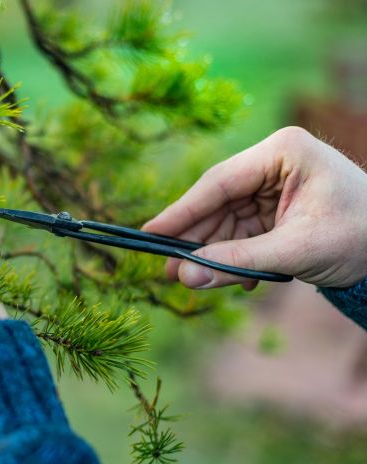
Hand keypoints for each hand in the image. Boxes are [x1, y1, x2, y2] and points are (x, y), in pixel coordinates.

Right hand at [142, 127, 366, 289]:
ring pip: (225, 219)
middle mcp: (273, 162)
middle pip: (217, 202)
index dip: (181, 212)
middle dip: (194, 239)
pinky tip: (238, 279)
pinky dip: (235, 255)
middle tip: (165, 269)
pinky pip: (241, 231)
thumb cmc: (361, 237)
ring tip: (193, 280)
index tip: (149, 234)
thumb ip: (237, 262)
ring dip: (212, 252)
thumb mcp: (296, 250)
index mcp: (282, 151)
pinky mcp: (275, 207)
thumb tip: (184, 277)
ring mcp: (273, 184)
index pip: (218, 183)